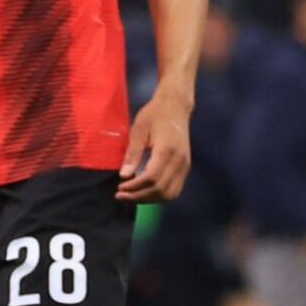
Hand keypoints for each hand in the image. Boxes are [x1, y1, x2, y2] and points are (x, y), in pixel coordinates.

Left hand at [118, 88, 192, 203]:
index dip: (135, 187)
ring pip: (170, 193)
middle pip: (161, 189)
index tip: (119, 188)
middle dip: (139, 196)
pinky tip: (146, 192)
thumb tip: (124, 175)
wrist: (176, 107)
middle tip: (121, 195)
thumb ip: (132, 153)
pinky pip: (175, 189)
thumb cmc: (154, 115)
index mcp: (167, 150)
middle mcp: (180, 161)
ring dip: (150, 199)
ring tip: (133, 195)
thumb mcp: (138, 130)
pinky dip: (160, 195)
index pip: (152, 178)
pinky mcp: (185, 167)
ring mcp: (185, 165)